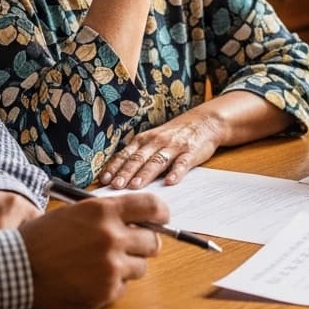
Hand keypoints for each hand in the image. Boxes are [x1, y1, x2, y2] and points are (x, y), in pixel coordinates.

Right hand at [21, 193, 167, 308]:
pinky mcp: (106, 291)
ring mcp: (111, 266)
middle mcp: (112, 237)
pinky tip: (87, 279)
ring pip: (140, 267)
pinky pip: (122, 287)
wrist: (14, 270)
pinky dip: (110, 285)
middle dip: (142, 245)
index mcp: (104, 211)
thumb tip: (138, 221)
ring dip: (126, 267)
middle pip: (152, 242)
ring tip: (97, 265)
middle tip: (124, 247)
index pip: (153, 207)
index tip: (161, 219)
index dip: (160, 213)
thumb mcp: (75, 214)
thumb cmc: (41, 239)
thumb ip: (108, 215)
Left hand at [100, 110, 222, 188]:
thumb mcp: (153, 139)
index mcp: (144, 140)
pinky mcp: (191, 152)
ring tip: (136, 186)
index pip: (125, 155)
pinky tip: (170, 182)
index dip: (114, 167)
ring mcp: (174, 147)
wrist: (203, 122)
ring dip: (145, 174)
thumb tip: (118, 177)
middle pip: (138, 159)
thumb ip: (139, 155)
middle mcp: (157, 142)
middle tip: (116, 187)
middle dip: (126, 173)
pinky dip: (176, 172)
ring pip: (157, 161)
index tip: (104, 180)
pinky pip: (182, 163)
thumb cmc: (174, 135)